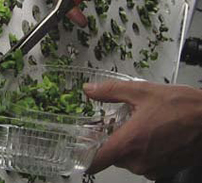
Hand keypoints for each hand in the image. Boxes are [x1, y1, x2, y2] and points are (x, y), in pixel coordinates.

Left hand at [84, 80, 201, 179]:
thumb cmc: (179, 105)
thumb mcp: (141, 91)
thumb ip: (110, 91)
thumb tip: (89, 90)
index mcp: (130, 142)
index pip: (95, 161)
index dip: (84, 154)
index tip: (81, 142)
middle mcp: (139, 161)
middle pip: (111, 156)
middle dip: (108, 140)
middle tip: (111, 121)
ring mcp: (152, 168)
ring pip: (127, 159)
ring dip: (126, 144)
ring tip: (134, 123)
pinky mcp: (163, 170)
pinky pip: (142, 162)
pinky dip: (141, 149)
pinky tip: (149, 132)